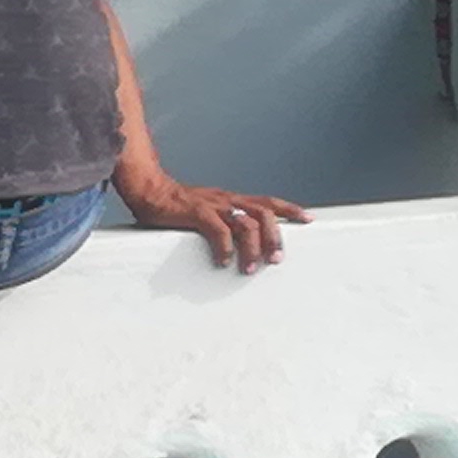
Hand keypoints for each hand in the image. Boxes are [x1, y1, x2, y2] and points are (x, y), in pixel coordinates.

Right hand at [133, 177, 303, 271]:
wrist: (149, 189)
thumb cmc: (174, 205)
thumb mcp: (206, 210)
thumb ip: (221, 222)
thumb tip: (233, 244)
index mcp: (232, 199)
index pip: (268, 202)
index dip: (290, 210)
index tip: (308, 219)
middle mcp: (228, 200)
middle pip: (264, 214)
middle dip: (274, 237)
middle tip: (276, 259)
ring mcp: (214, 205)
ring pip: (246, 224)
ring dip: (252, 248)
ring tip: (250, 268)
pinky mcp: (197, 212)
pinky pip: (218, 231)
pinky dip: (224, 248)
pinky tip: (223, 262)